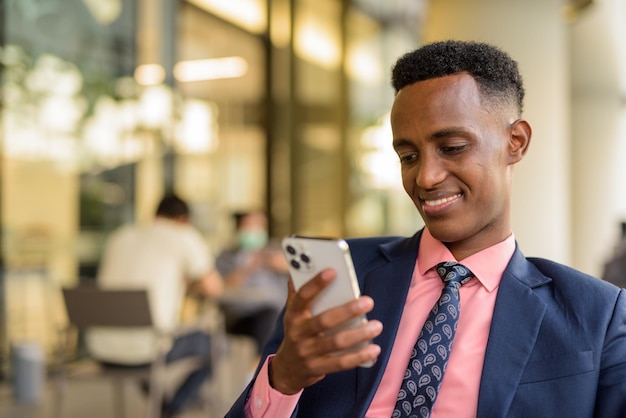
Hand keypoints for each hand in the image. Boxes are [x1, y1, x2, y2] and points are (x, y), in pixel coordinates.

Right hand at [269, 269, 382, 394]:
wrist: (287, 369)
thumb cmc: (298, 332)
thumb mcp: (293, 313)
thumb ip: (298, 292)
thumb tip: (300, 267)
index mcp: (293, 315)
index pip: (303, 296)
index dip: (316, 283)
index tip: (333, 271)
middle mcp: (298, 333)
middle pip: (324, 320)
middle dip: (348, 311)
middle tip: (368, 301)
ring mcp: (307, 352)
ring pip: (336, 342)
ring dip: (359, 334)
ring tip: (377, 326)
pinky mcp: (318, 368)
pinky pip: (341, 363)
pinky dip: (359, 356)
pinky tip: (374, 348)